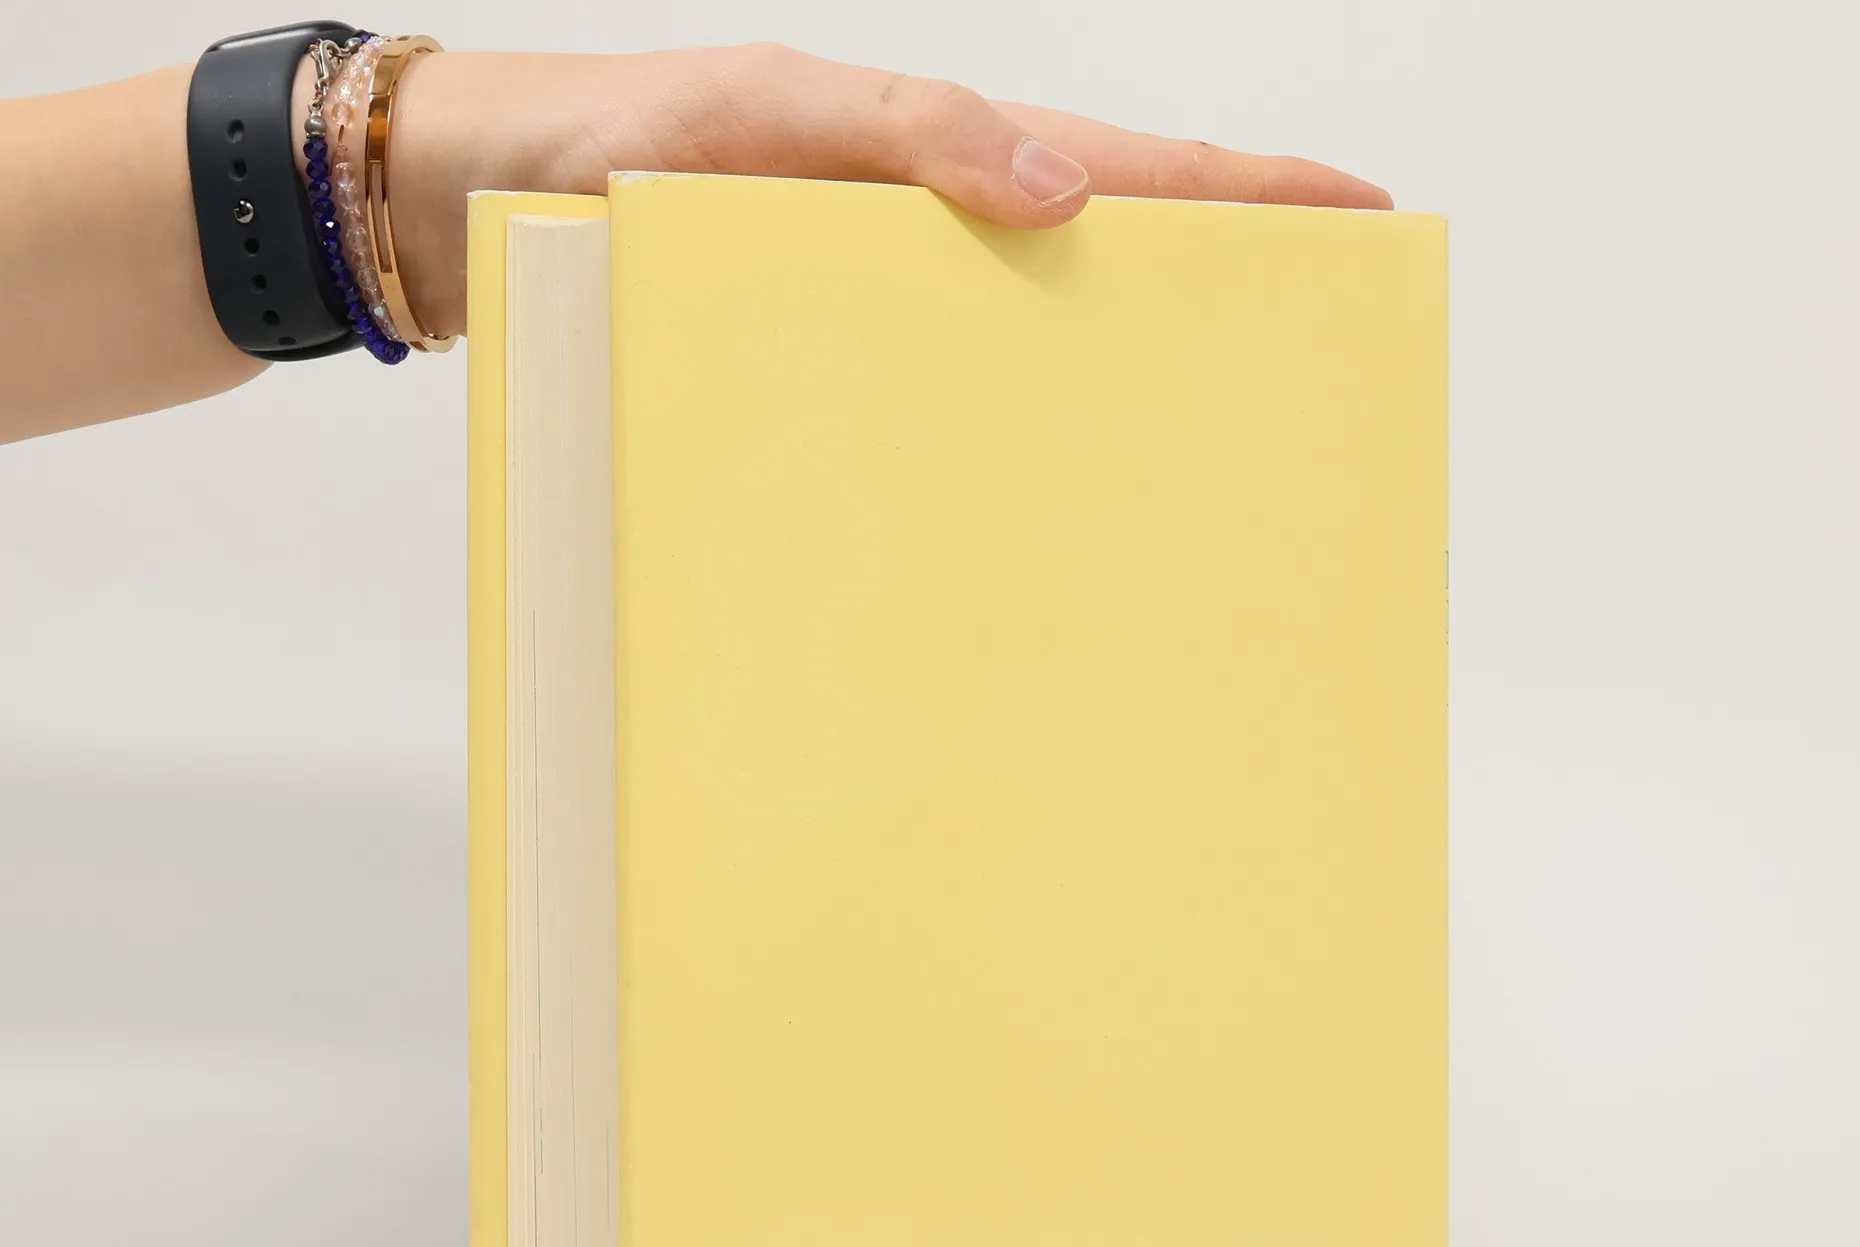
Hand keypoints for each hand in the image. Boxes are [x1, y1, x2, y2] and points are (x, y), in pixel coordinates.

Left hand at [390, 45, 1391, 339]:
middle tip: (1316, 333)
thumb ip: (908, 137)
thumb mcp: (757, 112)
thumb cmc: (594, 144)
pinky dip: (995, 427)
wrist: (464, 212)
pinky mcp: (811, 369)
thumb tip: (1064, 193)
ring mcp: (864, 306)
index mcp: (919, 154)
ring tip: (1204, 430)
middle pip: (1097, 250)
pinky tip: (1029, 480)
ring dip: (1114, 368)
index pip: (1117, 165)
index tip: (1355, 210)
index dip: (1240, 189)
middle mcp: (908, 233)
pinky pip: (928, 397)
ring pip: (1021, 334)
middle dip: (1214, 282)